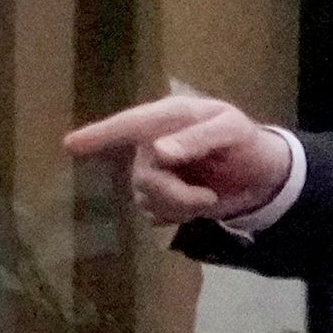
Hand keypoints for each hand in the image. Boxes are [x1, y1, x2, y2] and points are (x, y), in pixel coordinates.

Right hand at [62, 88, 298, 228]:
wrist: (263, 176)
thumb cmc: (248, 144)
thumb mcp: (232, 132)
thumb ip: (198, 139)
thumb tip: (158, 151)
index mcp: (170, 117)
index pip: (129, 125)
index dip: (99, 134)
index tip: (69, 145)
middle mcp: (155, 141)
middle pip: (141, 174)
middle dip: (173, 193)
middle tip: (207, 197)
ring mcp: (156, 169)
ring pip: (144, 197)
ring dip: (178, 206)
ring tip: (207, 198)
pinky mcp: (161, 195)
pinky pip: (152, 212)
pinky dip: (177, 215)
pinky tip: (196, 206)